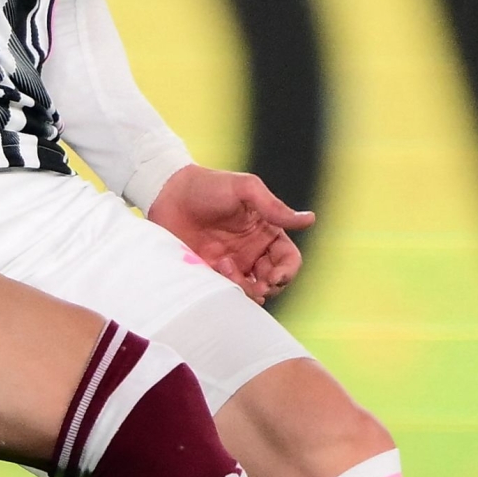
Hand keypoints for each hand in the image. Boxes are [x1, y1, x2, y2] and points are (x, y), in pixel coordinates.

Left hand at [146, 164, 313, 302]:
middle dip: (269, 287)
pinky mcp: (208, 272)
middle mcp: (251, 252)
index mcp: (266, 233)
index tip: (275, 277)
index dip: (288, 272)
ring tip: (227, 268)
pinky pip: (224, 291)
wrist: (167, 192)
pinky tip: (214, 268)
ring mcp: (230, 264)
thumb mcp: (245, 189)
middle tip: (257, 284)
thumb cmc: (209, 185)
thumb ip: (274, 207)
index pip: (288, 260)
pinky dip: (225, 288)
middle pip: (273, 282)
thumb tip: (310, 219)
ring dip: (246, 288)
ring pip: (250, 291)